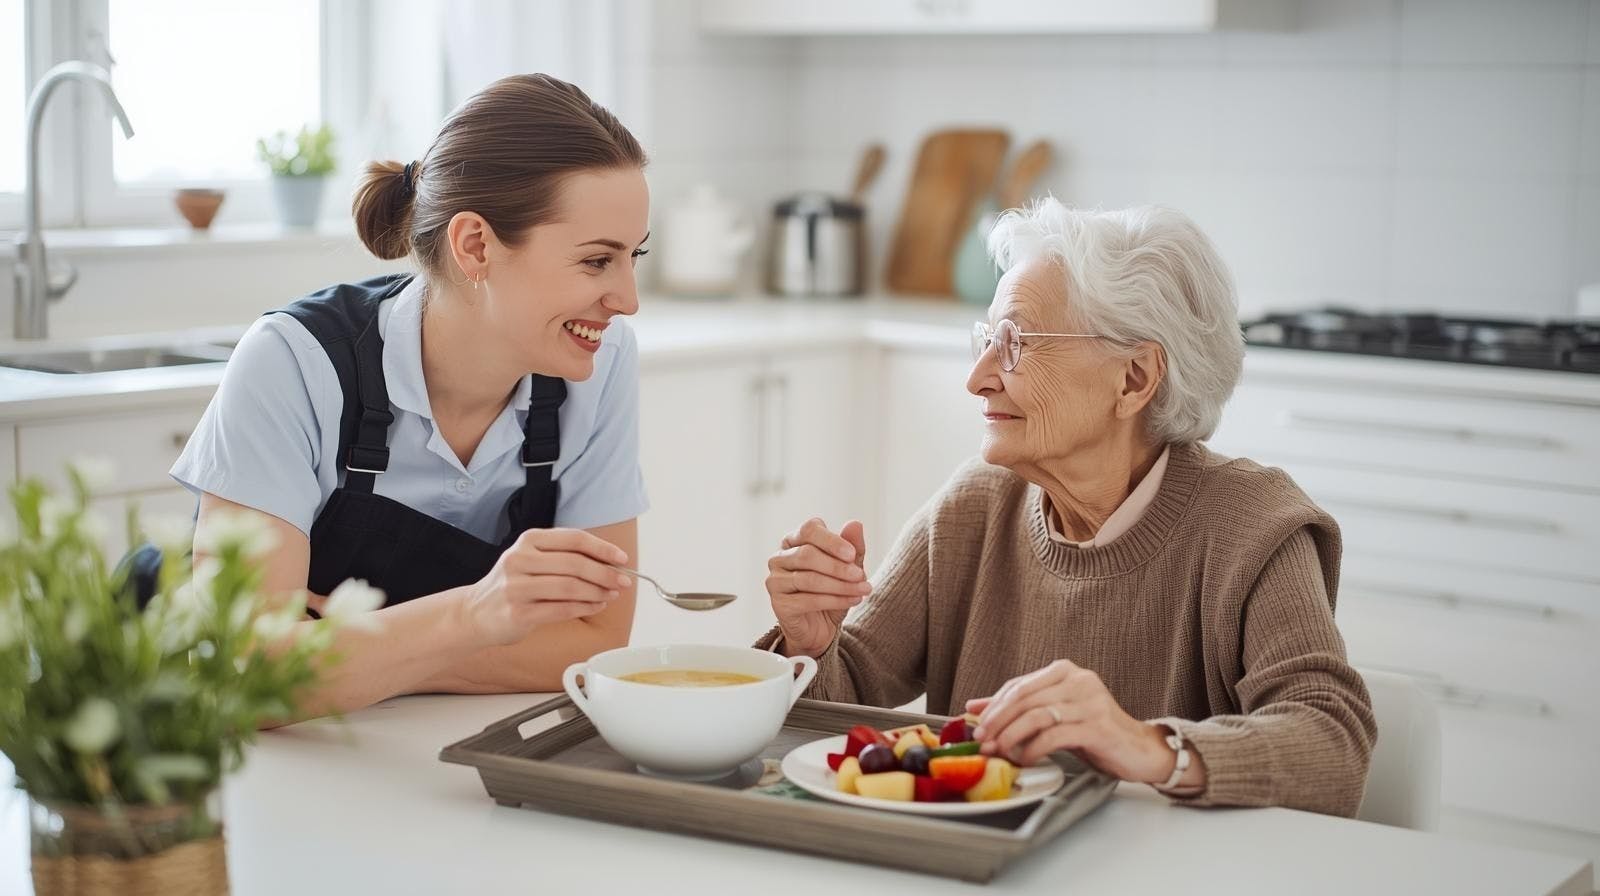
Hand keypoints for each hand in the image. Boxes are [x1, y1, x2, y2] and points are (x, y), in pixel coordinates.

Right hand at [460, 528, 630, 645]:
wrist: (474, 613)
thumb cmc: (513, 585)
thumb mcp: (531, 559)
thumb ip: (564, 556)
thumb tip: (610, 562)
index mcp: (528, 541)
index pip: (574, 538)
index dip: (603, 548)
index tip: (622, 559)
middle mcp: (519, 559)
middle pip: (575, 564)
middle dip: (605, 573)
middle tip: (624, 581)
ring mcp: (517, 587)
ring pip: (570, 588)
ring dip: (598, 592)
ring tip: (611, 595)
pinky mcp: (518, 613)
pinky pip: (562, 609)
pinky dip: (585, 608)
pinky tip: (596, 606)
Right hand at [766, 518, 871, 656]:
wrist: (819, 628)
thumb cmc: (831, 591)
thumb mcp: (847, 568)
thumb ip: (852, 547)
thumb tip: (855, 523)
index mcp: (794, 540)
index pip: (809, 530)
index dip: (832, 541)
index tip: (852, 554)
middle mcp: (779, 558)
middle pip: (807, 555)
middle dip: (838, 566)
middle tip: (860, 575)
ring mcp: (775, 580)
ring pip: (809, 579)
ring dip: (840, 585)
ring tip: (863, 590)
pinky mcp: (778, 603)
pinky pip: (807, 600)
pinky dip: (834, 600)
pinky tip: (852, 601)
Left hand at [966, 659, 1180, 784]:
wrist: (1138, 749)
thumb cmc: (1093, 731)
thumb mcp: (1054, 715)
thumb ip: (1019, 708)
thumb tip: (974, 706)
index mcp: (1065, 671)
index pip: (1018, 685)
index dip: (993, 706)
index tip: (976, 726)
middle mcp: (1078, 680)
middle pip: (1025, 698)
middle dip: (997, 721)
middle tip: (982, 741)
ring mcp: (1090, 702)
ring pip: (1037, 715)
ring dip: (1011, 736)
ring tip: (999, 752)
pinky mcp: (1098, 726)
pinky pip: (1055, 735)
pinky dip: (1034, 749)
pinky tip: (1026, 759)